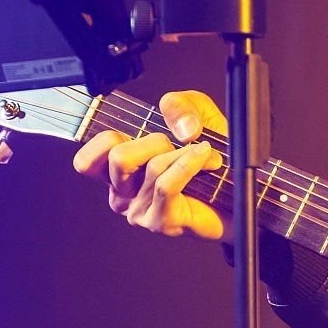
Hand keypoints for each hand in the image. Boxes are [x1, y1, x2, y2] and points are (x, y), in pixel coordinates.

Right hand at [72, 87, 225, 240]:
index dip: (106, 139)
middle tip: (178, 146)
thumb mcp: (194, 117)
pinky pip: (166, 184)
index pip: (86, 161)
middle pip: (118, 156)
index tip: (137, 132)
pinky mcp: (161, 222)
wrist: (241, 195)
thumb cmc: (212, 159)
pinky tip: (206, 160)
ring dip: (184, 153)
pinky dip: (189, 165)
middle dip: (155, 140)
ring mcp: (140, 212)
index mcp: (119, 173)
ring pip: (151, 167)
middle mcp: (123, 195)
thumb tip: (179, 128)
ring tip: (205, 155)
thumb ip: (179, 105)